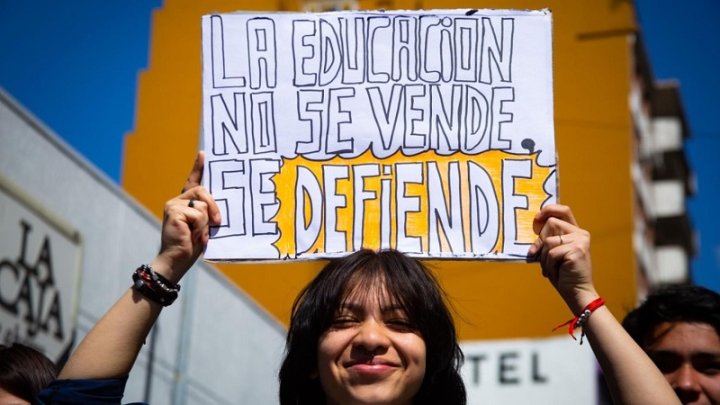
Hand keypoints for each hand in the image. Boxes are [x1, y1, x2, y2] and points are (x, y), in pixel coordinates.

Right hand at [152, 152, 220, 282]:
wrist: (178, 260)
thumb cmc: (194, 244)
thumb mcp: (205, 225)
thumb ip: (209, 212)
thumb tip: (219, 205)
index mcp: (187, 203)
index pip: (193, 181)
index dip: (198, 167)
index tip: (203, 154)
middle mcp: (178, 200)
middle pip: (204, 191)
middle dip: (214, 207)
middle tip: (217, 222)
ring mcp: (174, 204)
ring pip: (203, 204)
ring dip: (206, 222)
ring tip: (198, 234)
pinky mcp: (173, 210)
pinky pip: (198, 214)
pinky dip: (200, 227)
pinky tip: (191, 235)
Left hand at [527, 204, 597, 313]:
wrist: (576, 293)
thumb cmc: (562, 274)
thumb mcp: (552, 253)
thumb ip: (548, 239)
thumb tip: (535, 225)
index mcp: (575, 232)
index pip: (563, 210)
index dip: (549, 210)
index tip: (536, 219)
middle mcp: (580, 233)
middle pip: (551, 223)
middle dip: (541, 241)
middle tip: (543, 257)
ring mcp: (580, 240)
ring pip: (548, 240)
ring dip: (544, 258)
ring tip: (552, 268)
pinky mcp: (577, 249)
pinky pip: (551, 253)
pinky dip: (548, 265)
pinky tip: (556, 273)